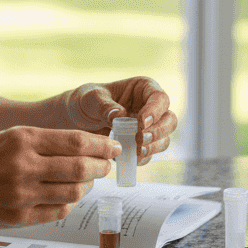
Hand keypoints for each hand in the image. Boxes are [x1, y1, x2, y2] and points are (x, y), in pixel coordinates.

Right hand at [0, 126, 118, 227]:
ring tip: (89, 180)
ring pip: (73, 192)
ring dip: (88, 186)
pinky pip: (58, 211)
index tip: (114, 147)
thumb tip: (84, 147)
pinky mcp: (19, 217)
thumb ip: (43, 142)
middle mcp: (24, 166)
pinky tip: (69, 196)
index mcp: (22, 139)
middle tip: (107, 165)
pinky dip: (70, 203)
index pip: (75, 141)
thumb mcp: (7, 137)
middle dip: (101, 167)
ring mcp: (22, 194)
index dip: (101, 145)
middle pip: (80, 167)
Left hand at [63, 77, 177, 164]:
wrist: (78, 119)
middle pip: (169, 120)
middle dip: (158, 131)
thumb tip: (120, 115)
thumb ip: (104, 105)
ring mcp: (149, 128)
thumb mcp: (91, 98)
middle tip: (140, 139)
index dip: (154, 111)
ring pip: (165, 139)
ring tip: (137, 151)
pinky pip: (150, 154)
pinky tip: (131, 159)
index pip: (159, 98)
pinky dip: (143, 158)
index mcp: (143, 89)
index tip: (141, 123)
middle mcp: (151, 108)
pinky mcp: (142, 144)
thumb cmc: (87, 101)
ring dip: (154, 147)